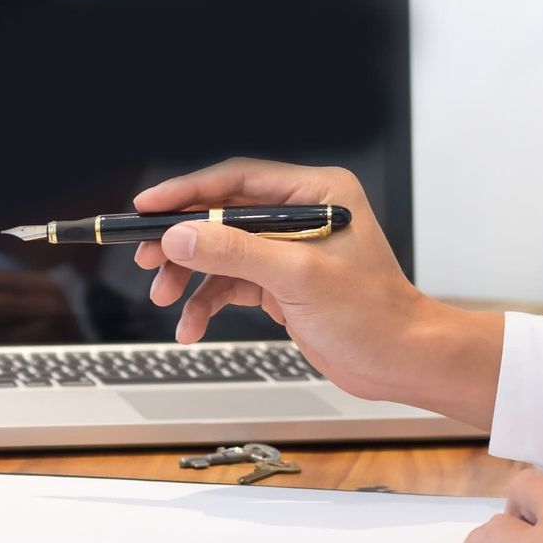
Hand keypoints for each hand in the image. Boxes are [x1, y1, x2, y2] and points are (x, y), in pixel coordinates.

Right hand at [129, 158, 503, 427]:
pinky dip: (205, 303)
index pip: (237, 181)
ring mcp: (288, 251)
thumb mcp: (298, 278)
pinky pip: (229, 284)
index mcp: (315, 194)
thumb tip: (181, 236)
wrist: (398, 361)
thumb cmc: (373, 315)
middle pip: (220, 216)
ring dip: (187, 276)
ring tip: (164, 297)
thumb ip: (235, 252)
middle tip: (144, 256)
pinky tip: (190, 325)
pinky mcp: (279, 283)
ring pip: (219, 252)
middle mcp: (300, 215)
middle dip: (181, 241)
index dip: (187, 193)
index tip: (147, 207)